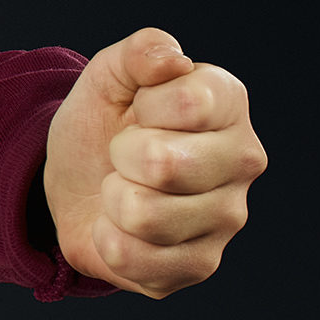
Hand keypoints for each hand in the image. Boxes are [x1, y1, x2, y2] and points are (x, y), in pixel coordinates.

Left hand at [43, 28, 264, 297]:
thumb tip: (172, 58)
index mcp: (227, 103)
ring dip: (112, 198)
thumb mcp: (107, 77)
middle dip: (121, 155)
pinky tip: (121, 226)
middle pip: (165, 165)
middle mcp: (242, 161)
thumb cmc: (103, 124)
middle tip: (125, 153)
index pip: (187, 104)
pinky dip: (108, 239)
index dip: (141, 106)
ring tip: (124, 188)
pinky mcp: (200, 265)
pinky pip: (132, 257)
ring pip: (145, 215)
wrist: (77, 182)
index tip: (137, 109)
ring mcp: (227, 218)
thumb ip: (138, 54)